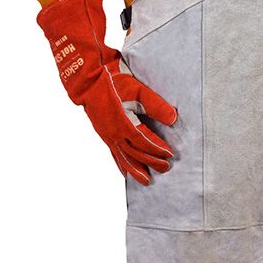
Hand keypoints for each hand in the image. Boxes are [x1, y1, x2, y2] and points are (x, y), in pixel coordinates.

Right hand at [85, 52, 177, 185]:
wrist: (89, 81)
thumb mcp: (138, 90)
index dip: (158, 149)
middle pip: (136, 154)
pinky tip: (126, 173)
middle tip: (166, 168)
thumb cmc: (114, 82)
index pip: (145, 142)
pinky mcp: (104, 135)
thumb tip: (173, 118)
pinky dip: (121, 165)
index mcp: (124, 124)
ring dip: (136, 170)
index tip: (170, 154)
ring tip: (147, 181)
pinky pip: (114, 155)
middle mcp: (115, 134)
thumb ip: (156, 105)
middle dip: (152, 162)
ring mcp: (108, 136)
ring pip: (124, 158)